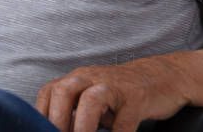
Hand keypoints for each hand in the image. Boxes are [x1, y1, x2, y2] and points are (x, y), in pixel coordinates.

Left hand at [35, 54, 190, 131]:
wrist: (160, 76)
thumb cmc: (119, 93)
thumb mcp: (92, 97)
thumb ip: (74, 111)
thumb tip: (56, 129)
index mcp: (76, 79)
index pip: (49, 91)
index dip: (42, 113)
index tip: (43, 131)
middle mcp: (91, 78)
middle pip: (63, 91)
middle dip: (57, 119)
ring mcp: (115, 87)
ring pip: (91, 100)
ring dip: (82, 125)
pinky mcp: (137, 100)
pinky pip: (124, 121)